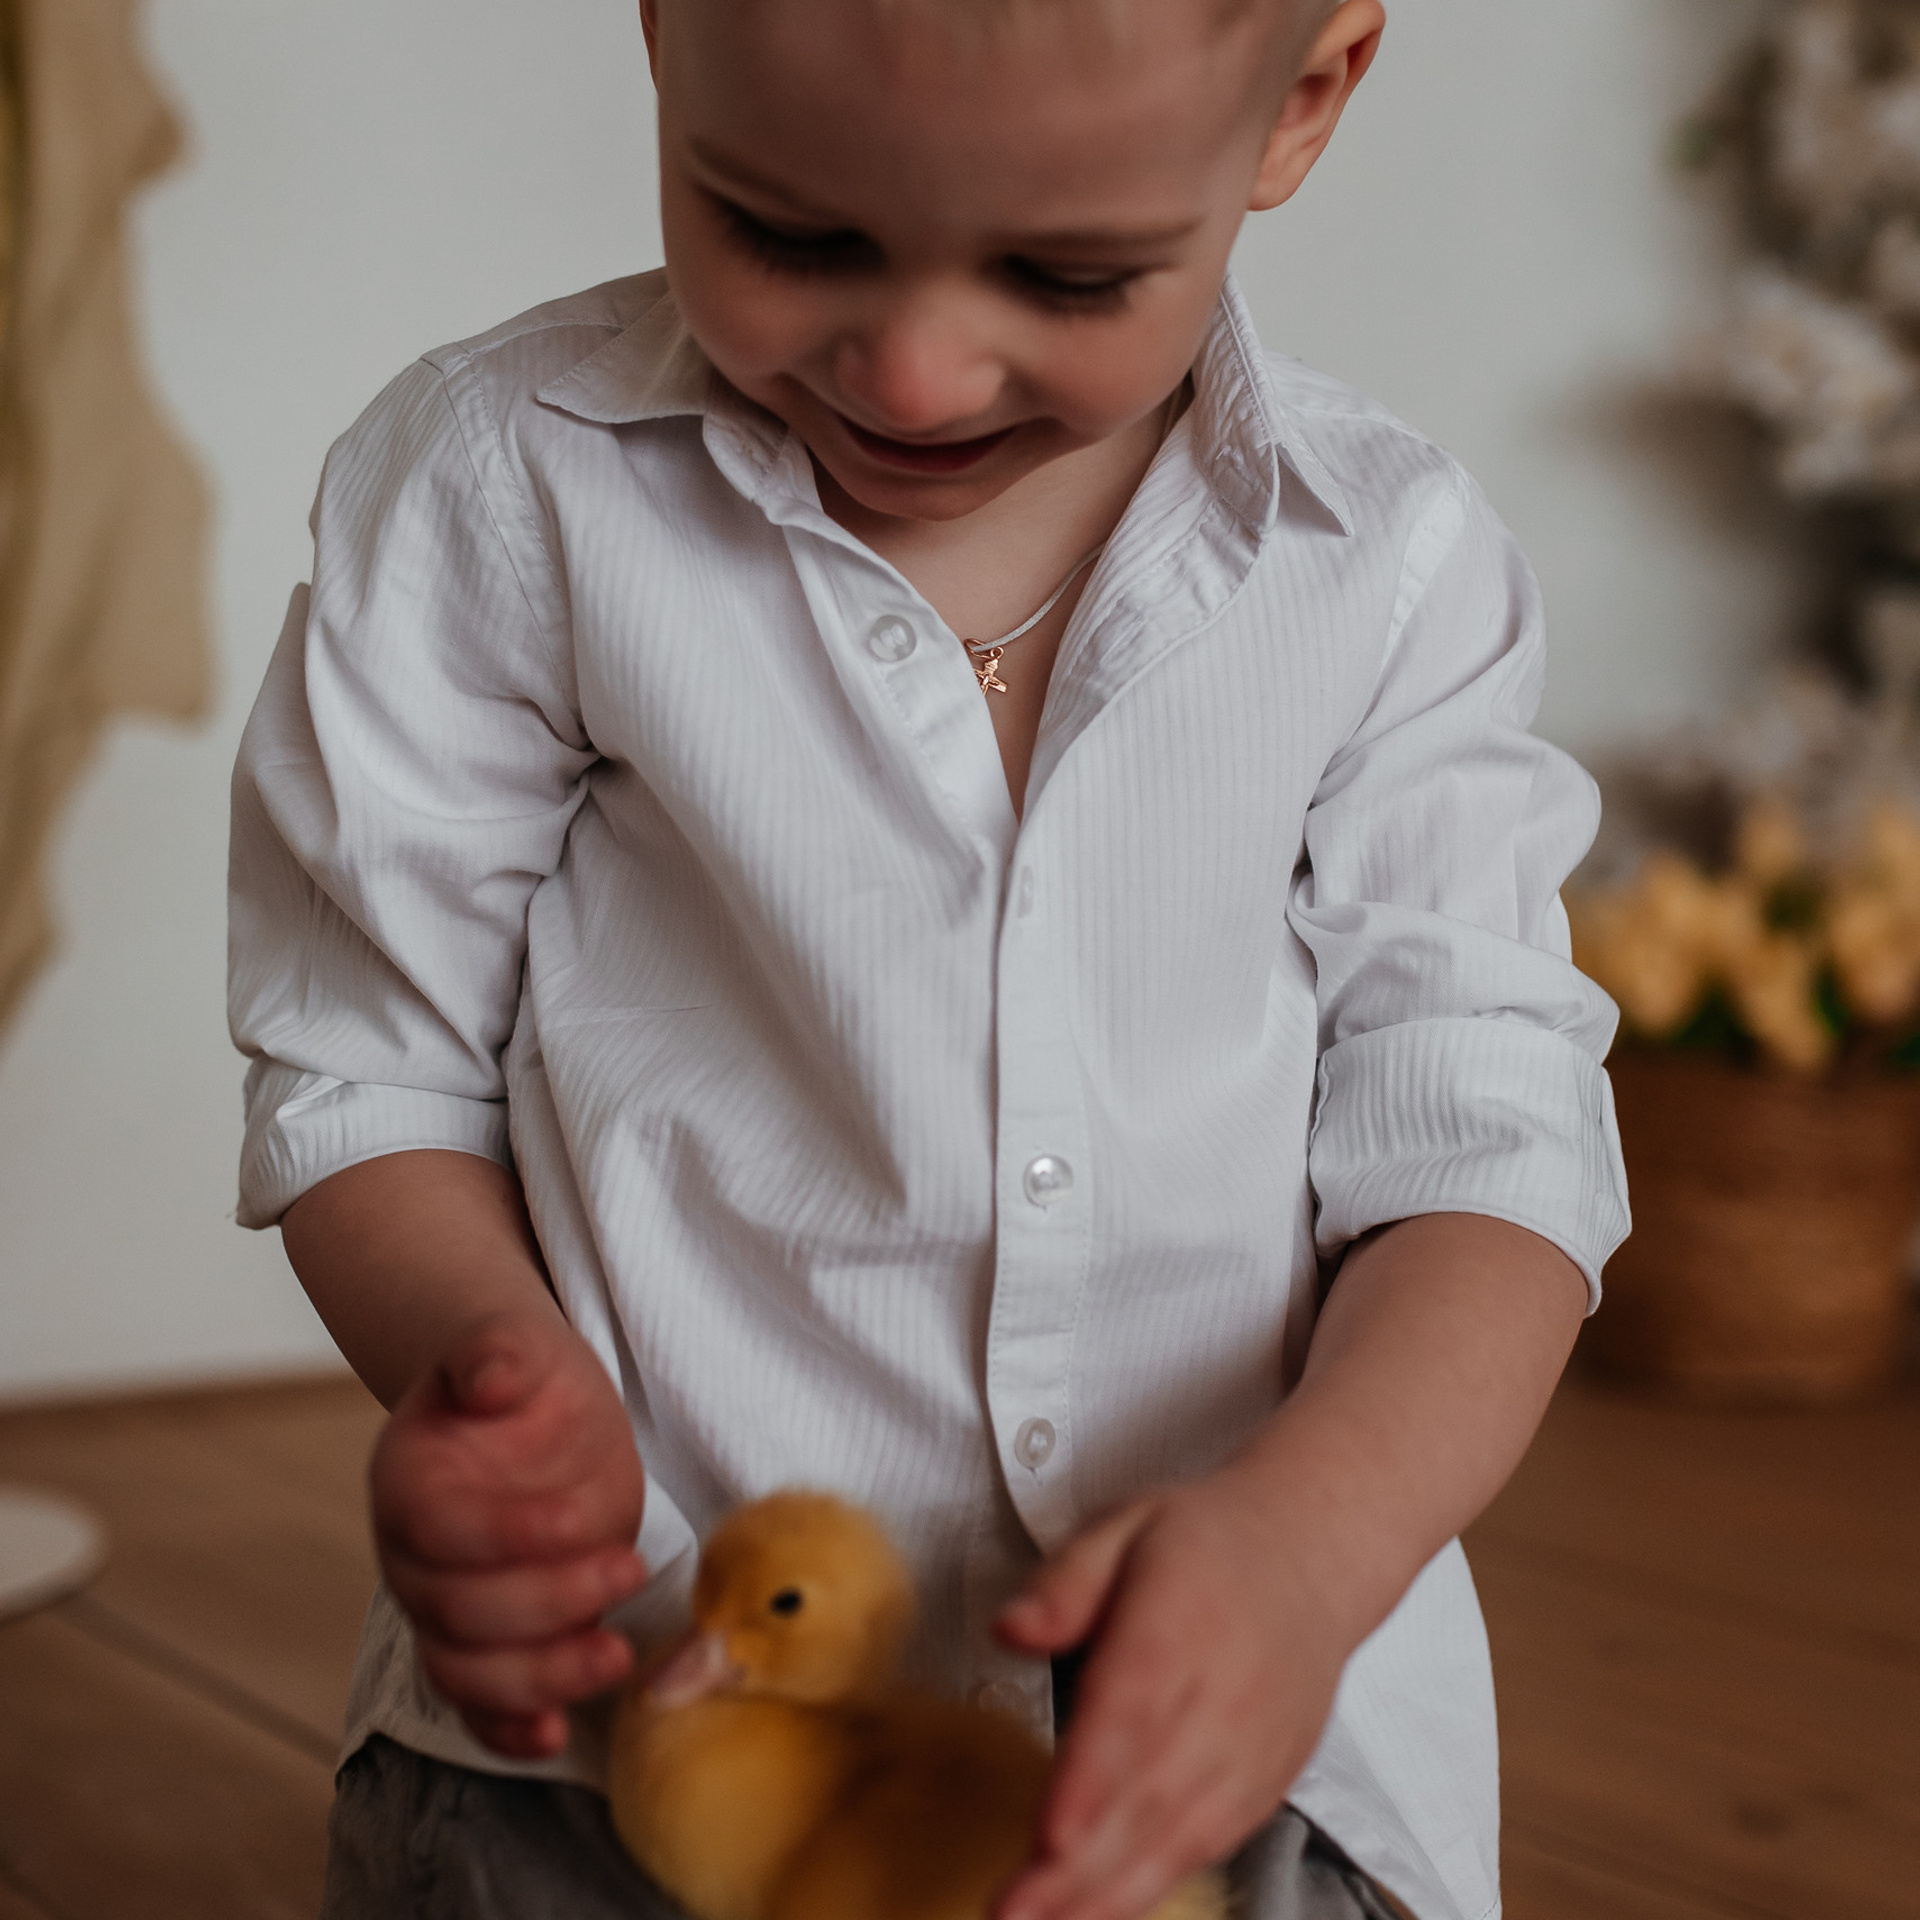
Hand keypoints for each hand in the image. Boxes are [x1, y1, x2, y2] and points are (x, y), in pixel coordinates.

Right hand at [370, 1307, 649, 1757]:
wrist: (519, 1411)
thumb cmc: (520, 1378)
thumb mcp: (516, 1343)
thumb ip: (497, 1352)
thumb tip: (490, 1374)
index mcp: (408, 1480)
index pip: (443, 1529)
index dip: (514, 1534)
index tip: (589, 1518)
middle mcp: (409, 1556)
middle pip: (460, 1611)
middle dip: (551, 1603)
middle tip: (630, 1571)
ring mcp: (439, 1607)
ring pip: (465, 1671)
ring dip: (541, 1677)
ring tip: (615, 1656)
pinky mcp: (479, 1641)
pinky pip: (475, 1704)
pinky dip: (508, 1731)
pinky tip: (555, 1737)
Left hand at [990, 1467, 1345, 1919]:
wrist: (1312, 1554)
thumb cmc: (1203, 1541)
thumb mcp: (1123, 1527)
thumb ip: (1064, 1582)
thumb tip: (1009, 1628)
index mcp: (1179, 1621)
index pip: (1133, 1711)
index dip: (1092, 1780)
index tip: (1049, 1836)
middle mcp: (1223, 1695)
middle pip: (1149, 1794)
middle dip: (1078, 1867)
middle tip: (1013, 1914)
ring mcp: (1251, 1746)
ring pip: (1180, 1835)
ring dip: (1112, 1892)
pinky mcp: (1266, 1780)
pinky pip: (1213, 1844)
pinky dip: (1160, 1883)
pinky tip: (1105, 1910)